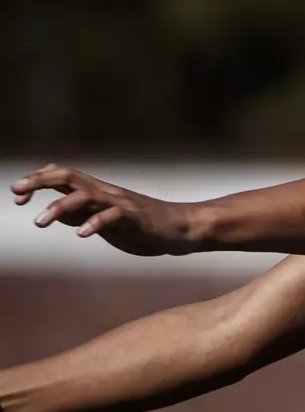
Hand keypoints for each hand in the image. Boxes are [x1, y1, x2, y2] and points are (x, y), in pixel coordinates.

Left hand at [11, 165, 200, 255]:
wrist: (180, 229)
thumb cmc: (142, 225)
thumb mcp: (105, 219)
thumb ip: (82, 214)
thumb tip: (55, 213)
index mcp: (97, 192)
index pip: (62, 176)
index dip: (37, 181)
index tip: (17, 195)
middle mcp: (106, 192)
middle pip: (69, 176)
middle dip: (40, 181)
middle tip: (17, 192)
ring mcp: (121, 203)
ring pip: (86, 195)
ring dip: (59, 206)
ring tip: (40, 222)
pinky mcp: (136, 217)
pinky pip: (112, 216)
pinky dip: (95, 223)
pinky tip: (82, 235)